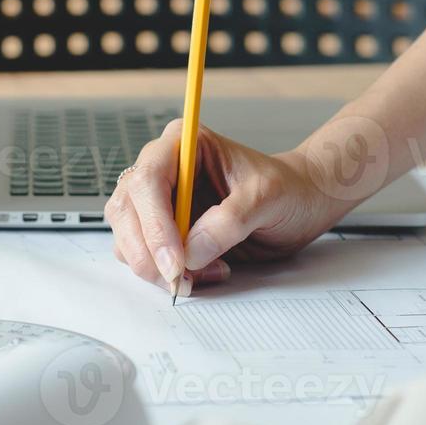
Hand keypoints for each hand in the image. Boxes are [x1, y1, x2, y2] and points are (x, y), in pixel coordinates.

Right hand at [106, 119, 342, 294]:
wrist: (299, 204)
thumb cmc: (286, 189)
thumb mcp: (268, 197)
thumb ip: (231, 220)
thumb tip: (192, 251)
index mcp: (183, 144)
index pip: (148, 180)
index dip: (155, 223)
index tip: (176, 260)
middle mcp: (163, 169)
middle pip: (126, 210)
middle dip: (148, 251)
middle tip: (179, 279)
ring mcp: (158, 201)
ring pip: (127, 236)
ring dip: (154, 266)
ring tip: (200, 274)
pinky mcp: (162, 230)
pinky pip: (143, 256)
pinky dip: (164, 273)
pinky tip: (201, 272)